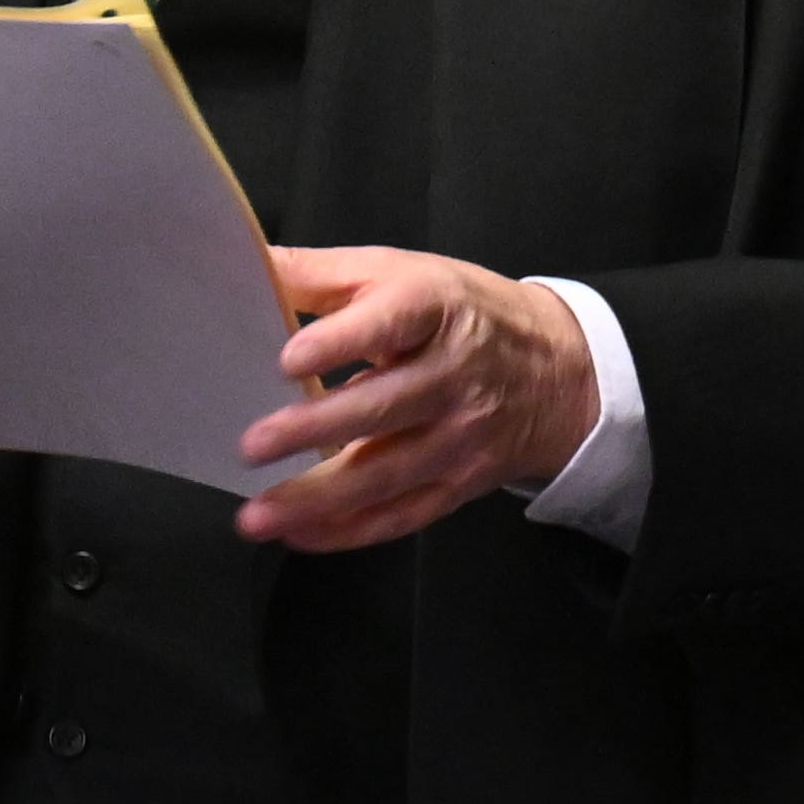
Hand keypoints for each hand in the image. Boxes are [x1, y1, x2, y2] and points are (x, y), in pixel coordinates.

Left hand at [232, 248, 595, 552]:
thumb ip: (320, 275)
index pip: (392, 322)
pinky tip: (300, 534)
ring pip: (388, 474)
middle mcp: (454, 376)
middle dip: (316, 429)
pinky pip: (404, 514)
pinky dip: (351, 531)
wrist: (559, 371)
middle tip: (253, 446)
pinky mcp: (461, 483)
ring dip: (319, 498)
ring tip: (257, 516)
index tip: (289, 360)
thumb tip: (244, 268)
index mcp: (435, 309)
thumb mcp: (399, 273)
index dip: (343, 341)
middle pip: (385, 407)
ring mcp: (460, 437)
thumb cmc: (459, 313)